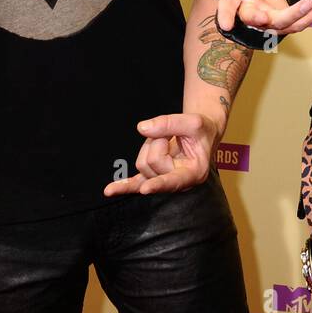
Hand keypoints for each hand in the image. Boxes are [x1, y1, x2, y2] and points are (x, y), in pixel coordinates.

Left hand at [104, 113, 223, 195]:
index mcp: (195, 172)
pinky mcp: (152, 177)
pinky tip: (110, 190)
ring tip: (167, 141)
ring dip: (151, 145)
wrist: (201, 135)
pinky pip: (134, 182)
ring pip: (142, 164)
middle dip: (157, 142)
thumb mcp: (193, 121)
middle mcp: (179, 182)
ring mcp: (164, 180)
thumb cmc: (201, 131)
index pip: (174, 180)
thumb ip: (169, 123)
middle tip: (171, 134)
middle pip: (152, 163)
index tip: (146, 189)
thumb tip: (142, 128)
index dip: (160, 184)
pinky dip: (123, 186)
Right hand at [216, 0, 311, 36]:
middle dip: (259, 19)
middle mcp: (250, 11)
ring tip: (310, 4)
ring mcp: (268, 21)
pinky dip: (309, 17)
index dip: (225, 14)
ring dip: (295, 16)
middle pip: (253, 18)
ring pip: (280, 24)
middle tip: (266, 17)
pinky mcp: (284, 23)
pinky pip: (296, 24)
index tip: (226, 24)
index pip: (227, 4)